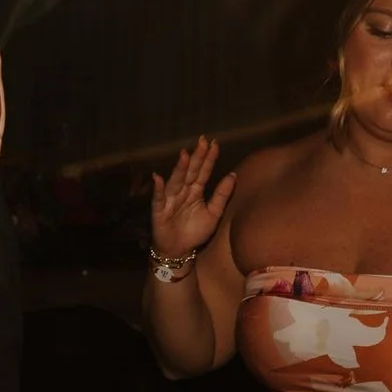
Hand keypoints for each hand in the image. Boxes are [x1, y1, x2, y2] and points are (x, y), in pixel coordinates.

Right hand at [151, 136, 234, 259]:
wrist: (179, 251)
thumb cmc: (195, 231)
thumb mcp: (213, 213)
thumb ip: (222, 195)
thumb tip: (233, 175)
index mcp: (196, 191)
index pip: (203, 171)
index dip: (209, 159)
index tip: (215, 144)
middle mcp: (183, 191)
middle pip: (190, 172)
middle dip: (196, 157)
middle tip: (202, 141)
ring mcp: (170, 199)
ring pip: (176, 181)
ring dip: (179, 168)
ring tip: (185, 155)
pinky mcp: (159, 211)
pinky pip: (159, 198)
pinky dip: (158, 189)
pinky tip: (158, 178)